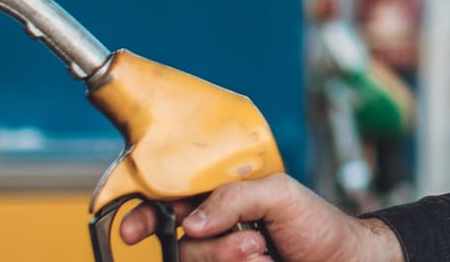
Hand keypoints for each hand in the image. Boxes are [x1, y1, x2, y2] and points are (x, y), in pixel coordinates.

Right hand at [115, 174, 403, 261]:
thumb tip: (190, 221)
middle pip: (181, 243)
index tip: (131, 232)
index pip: (169, 202)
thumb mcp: (280, 194)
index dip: (143, 214)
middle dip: (215, 247)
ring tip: (267, 257)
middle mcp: (216, 232)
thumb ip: (232, 197)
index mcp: (221, 200)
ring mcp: (224, 260)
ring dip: (232, 261)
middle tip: (253, 246)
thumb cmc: (319, 225)